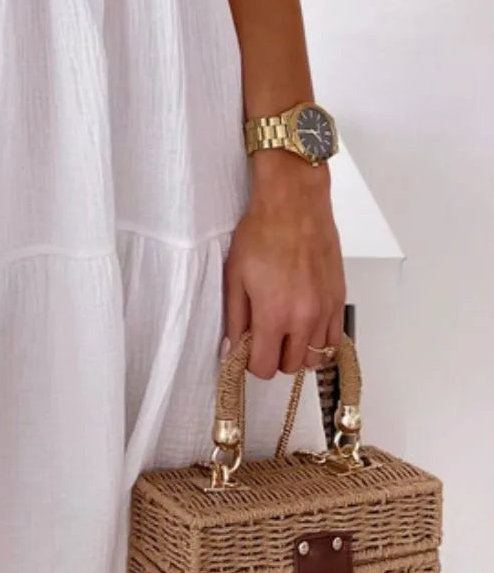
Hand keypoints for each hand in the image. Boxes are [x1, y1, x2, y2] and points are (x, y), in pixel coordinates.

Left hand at [222, 155, 345, 379]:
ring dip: (297, 351)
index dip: (251, 363)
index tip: (246, 350)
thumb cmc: (262, 233)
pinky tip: (304, 324)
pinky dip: (318, 340)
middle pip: (291, 367)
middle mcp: (304, 319)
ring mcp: (326, 310)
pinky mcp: (339, 299)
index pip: (264, 367)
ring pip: (315, 357)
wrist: (294, 205)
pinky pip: (333, 339)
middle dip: (274, 358)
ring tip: (284, 330)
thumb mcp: (235, 276)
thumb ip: (235, 318)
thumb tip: (234, 347)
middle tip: (263, 337)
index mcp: (274, 315)